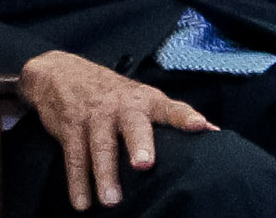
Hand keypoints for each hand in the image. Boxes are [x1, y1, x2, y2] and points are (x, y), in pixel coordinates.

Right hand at [19, 51, 214, 208]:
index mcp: (144, 101)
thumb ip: (172, 114)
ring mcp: (93, 116)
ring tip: (111, 200)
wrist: (61, 72)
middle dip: (138, 144)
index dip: (184, 117)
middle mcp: (120, 107)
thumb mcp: (142, 97)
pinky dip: (77, 181)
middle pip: (131, 125)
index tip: (200, 126)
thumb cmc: (114, 95)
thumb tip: (215, 132)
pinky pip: (74, 157)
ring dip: (104, 173)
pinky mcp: (70, 127)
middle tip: (144, 164)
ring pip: (100, 146)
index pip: (169, 108)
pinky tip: (82, 202)